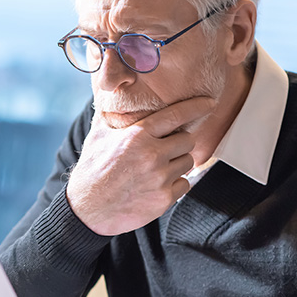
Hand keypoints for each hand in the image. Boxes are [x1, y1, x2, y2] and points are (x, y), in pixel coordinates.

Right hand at [66, 96, 214, 235]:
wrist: (88, 208)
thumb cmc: (93, 170)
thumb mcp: (97, 135)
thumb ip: (110, 112)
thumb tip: (110, 88)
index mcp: (138, 136)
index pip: (176, 115)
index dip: (196, 106)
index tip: (209, 102)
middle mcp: (152, 155)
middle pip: (187, 140)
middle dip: (179, 142)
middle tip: (164, 148)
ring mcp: (160, 178)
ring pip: (187, 162)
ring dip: (177, 163)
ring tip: (156, 168)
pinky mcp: (164, 199)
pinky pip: (184, 184)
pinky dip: (175, 183)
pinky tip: (156, 184)